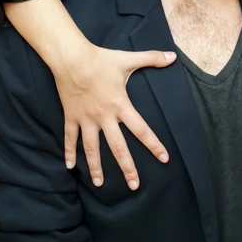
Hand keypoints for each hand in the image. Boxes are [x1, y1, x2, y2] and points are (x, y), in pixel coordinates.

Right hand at [53, 43, 175, 188]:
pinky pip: (70, 138)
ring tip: (99, 183)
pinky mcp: (71, 116)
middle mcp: (104, 117)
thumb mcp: (128, 59)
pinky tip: (69, 166)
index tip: (164, 158)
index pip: (141, 130)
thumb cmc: (101, 59)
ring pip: (92, 148)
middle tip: (134, 185)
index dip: (154, 145)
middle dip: (127, 167)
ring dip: (96, 167)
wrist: (72, 58)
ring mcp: (86, 119)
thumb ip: (152, 58)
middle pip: (118, 147)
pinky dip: (69, 152)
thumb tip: (173, 56)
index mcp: (121, 105)